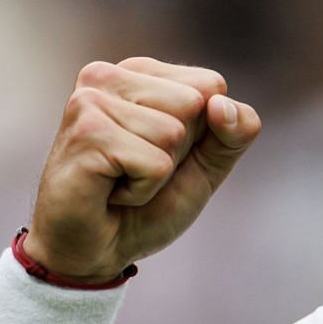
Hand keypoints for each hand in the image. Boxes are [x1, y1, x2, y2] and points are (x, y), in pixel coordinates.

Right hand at [24, 57, 260, 281]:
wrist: (95, 251)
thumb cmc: (146, 204)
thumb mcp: (206, 164)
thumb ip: (235, 132)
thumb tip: (222, 105)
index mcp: (139, 72)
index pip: (212, 86)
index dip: (202, 133)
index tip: (160, 152)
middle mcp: (109, 76)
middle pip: (195, 104)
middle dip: (179, 152)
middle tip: (137, 169)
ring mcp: (92, 100)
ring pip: (174, 133)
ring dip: (158, 174)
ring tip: (121, 179)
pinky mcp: (87, 132)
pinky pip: (155, 164)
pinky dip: (143, 190)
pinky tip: (111, 192)